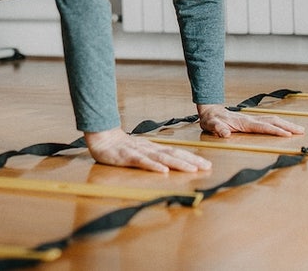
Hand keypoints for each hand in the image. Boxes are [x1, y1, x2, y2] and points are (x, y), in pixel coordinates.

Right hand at [84, 127, 211, 172]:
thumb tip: (169, 164)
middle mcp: (150, 149)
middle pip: (173, 154)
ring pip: (161, 158)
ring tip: (192, 169)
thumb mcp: (139, 151)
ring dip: (178, 163)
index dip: (191, 158)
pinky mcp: (127, 157)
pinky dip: (153, 166)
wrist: (100, 136)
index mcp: (153, 148)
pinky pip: (142, 162)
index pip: (176, 152)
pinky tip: (163, 170)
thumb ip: (152, 156)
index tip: (206, 164)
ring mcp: (139, 152)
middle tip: (206, 167)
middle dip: (191, 161)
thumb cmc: (120, 146)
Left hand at [196, 103, 304, 137]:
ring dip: (286, 124)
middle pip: (273, 121)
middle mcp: (251, 119)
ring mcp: (252, 119)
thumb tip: (225, 133)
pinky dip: (280, 123)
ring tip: (300, 129)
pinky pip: (269, 121)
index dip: (275, 131)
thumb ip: (218, 129)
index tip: (287, 134)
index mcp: (243, 122)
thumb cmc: (211, 120)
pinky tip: (286, 127)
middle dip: (288, 126)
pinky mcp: (252, 120)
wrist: (210, 111)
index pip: (263, 127)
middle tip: (302, 131)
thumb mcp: (211, 125)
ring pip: (273, 120)